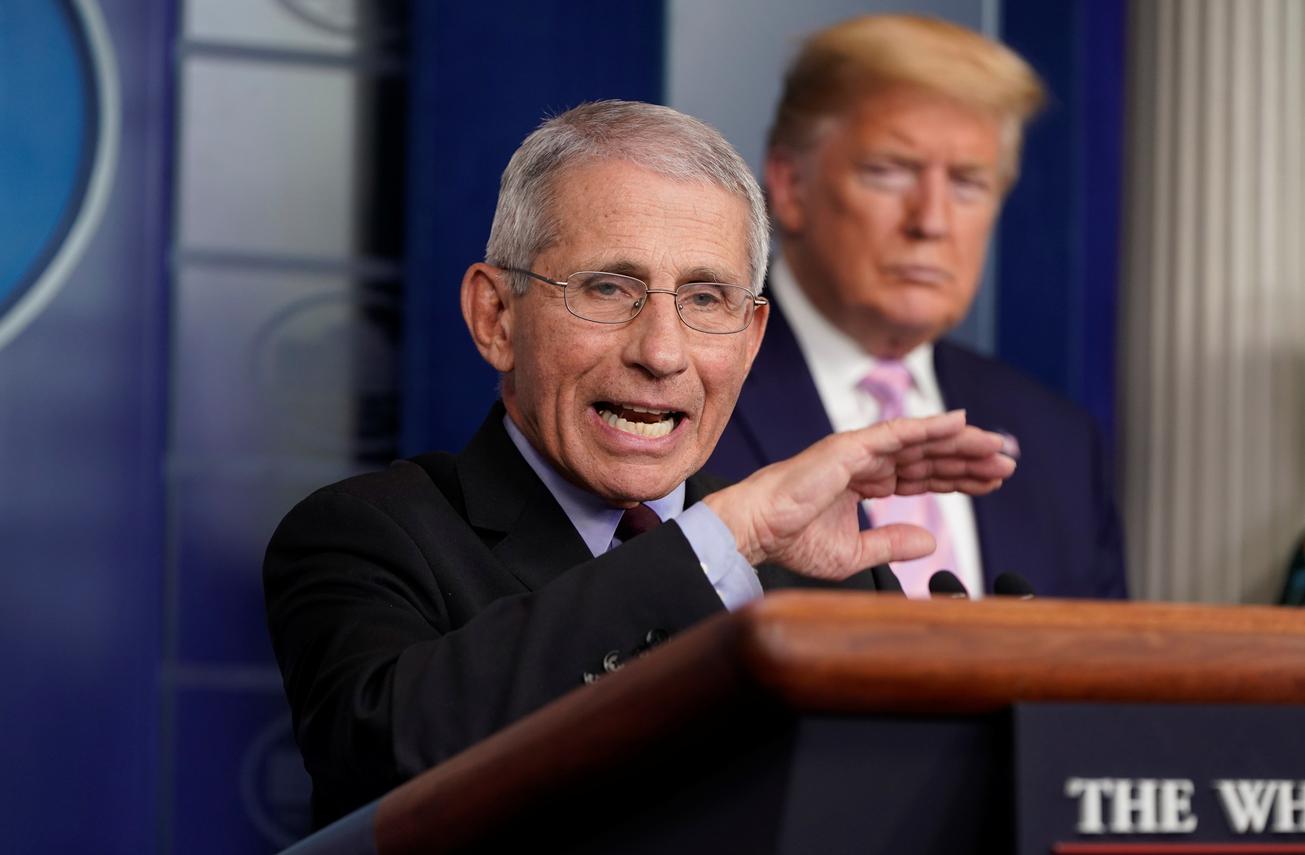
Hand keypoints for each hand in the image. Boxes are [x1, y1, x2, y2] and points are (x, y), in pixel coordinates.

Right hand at [702, 411, 1014, 578]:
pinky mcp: (851, 447)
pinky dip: (930, 426)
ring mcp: (860, 451)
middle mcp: (866, 462)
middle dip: (969, 459)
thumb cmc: (792, 539)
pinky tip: (961, 424)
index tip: (992, 482)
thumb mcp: (856, 552)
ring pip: (922, 443)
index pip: (922, 476)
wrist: (758, 530)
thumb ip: (892, 542)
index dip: (958, 478)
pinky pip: (899, 432)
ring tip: (997, 447)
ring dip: (961, 444)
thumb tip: (930, 542)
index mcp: (865, 482)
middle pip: (929, 456)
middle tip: (1008, 461)